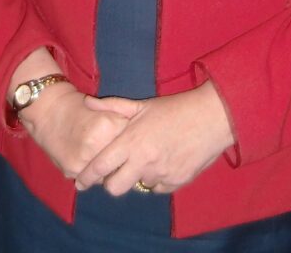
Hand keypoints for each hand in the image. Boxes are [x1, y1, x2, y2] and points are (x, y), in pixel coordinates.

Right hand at [20, 84, 132, 179]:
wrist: (48, 111)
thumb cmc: (77, 106)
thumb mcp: (103, 107)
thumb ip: (121, 120)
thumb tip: (139, 137)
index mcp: (107, 126)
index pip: (131, 141)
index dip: (133, 141)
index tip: (135, 142)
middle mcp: (96, 146)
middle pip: (121, 161)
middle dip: (125, 160)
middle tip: (127, 158)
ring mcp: (83, 162)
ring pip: (108, 174)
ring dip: (111, 170)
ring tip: (112, 162)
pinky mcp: (72, 171)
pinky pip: (93, 179)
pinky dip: (97, 175)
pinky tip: (96, 166)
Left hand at [74, 81, 234, 195]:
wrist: (211, 117)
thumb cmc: (175, 108)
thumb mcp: (142, 105)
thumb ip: (113, 106)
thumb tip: (87, 102)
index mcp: (132, 141)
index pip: (100, 166)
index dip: (86, 176)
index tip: (79, 182)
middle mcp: (143, 161)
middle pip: (114, 188)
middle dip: (111, 182)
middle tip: (116, 171)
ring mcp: (160, 174)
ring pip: (138, 187)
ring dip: (139, 176)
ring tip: (149, 157)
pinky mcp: (176, 183)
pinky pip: (158, 188)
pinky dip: (157, 179)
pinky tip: (164, 161)